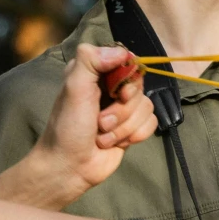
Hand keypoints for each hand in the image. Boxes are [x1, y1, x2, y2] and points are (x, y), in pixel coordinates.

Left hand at [0, 44, 158, 209]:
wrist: (70, 167)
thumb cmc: (67, 127)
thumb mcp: (74, 87)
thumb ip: (91, 60)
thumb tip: (123, 52)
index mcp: (94, 72)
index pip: (125, 58)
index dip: (128, 75)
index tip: (118, 90)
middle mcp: (109, 87)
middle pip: (139, 85)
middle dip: (122, 108)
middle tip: (101, 121)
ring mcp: (122, 108)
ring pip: (146, 106)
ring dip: (124, 126)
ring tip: (103, 136)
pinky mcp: (131, 128)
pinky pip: (151, 123)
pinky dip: (134, 135)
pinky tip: (114, 144)